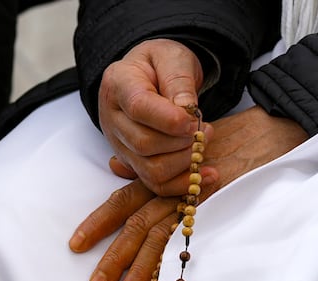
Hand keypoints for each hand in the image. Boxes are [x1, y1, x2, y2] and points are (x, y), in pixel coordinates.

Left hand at [70, 107, 308, 280]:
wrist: (268, 138)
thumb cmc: (232, 144)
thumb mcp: (185, 148)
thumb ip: (151, 163)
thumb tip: (115, 168)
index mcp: (163, 177)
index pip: (123, 201)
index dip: (99, 223)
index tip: (77, 245)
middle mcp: (173, 191)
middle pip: (135, 226)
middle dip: (113, 258)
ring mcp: (195, 205)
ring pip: (158, 240)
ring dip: (138, 272)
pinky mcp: (215, 215)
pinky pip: (188, 246)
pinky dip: (172, 268)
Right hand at [98, 38, 211, 194]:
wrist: (152, 77)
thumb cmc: (161, 65)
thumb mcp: (173, 58)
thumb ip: (179, 80)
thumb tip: (186, 109)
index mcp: (118, 83)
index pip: (139, 107)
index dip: (171, 120)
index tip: (194, 121)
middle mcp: (113, 116)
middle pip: (144, 143)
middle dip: (182, 142)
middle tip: (204, 130)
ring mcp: (120, 143)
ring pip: (150, 169)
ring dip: (185, 162)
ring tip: (201, 143)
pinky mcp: (133, 162)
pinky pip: (156, 184)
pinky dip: (183, 183)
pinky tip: (205, 174)